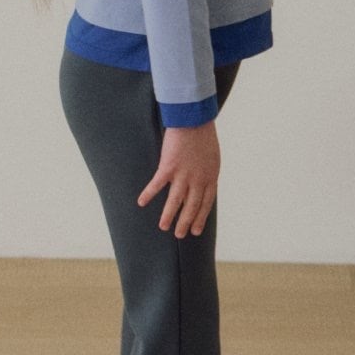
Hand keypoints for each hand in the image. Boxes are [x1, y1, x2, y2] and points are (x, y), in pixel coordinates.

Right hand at [138, 122, 219, 237]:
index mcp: (210, 177)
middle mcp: (198, 179)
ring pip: (175, 201)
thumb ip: (207, 172)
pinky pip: (157, 185)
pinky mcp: (168, 167)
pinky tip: (141, 203)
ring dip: (169, 216)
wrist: (195, 119)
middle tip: (180, 235)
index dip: (200, 218)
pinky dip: (149, 194)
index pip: (206, 203)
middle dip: (185, 222)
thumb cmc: (204, 134)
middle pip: (191, 206)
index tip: (195, 230)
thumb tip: (202, 182)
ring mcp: (183, 174)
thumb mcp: (212, 157)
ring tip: (164, 227)